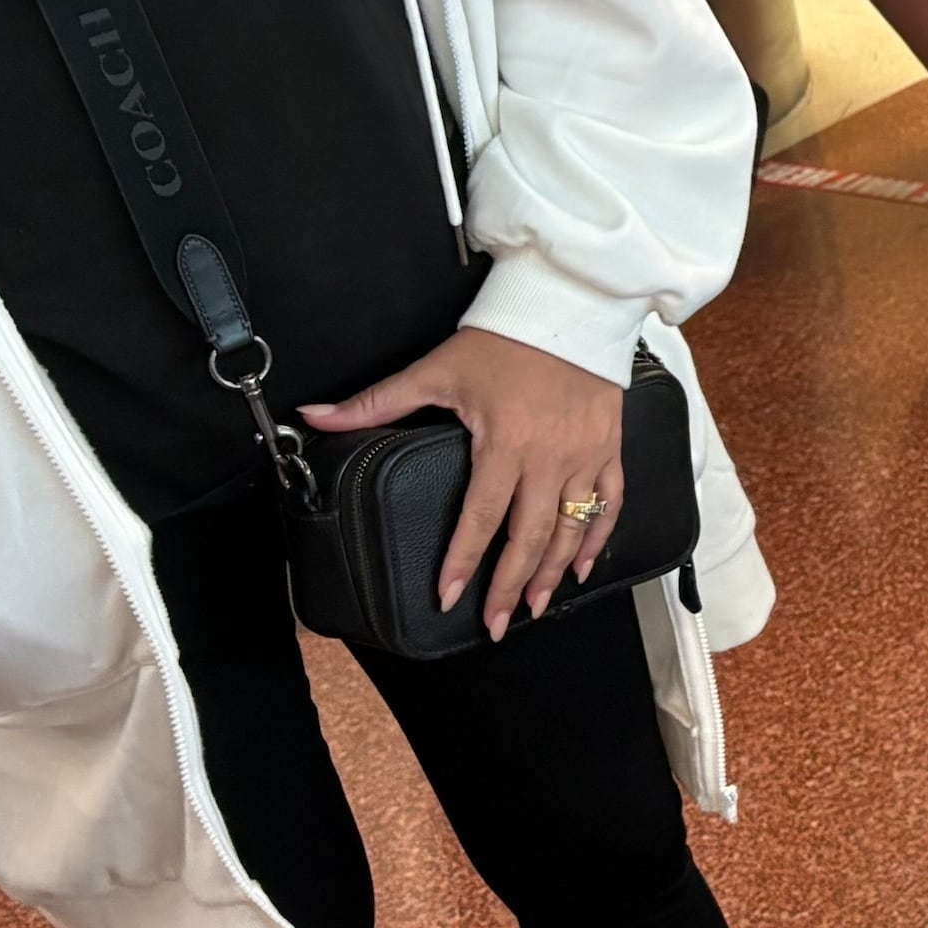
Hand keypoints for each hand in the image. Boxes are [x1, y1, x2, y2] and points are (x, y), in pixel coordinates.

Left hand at [304, 327, 625, 638]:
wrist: (571, 304)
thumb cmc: (505, 338)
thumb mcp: (437, 370)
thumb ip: (376, 402)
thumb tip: (316, 415)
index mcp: (506, 444)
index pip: (481, 518)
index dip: (463, 561)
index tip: (449, 597)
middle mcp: (550, 458)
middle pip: (531, 537)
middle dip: (513, 586)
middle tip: (500, 623)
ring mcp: (585, 456)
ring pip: (573, 528)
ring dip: (555, 572)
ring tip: (538, 606)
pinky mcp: (610, 447)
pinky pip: (611, 503)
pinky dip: (598, 537)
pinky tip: (583, 565)